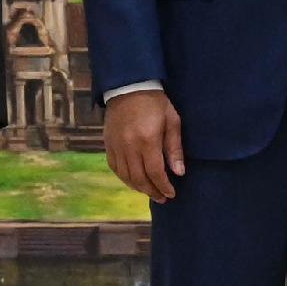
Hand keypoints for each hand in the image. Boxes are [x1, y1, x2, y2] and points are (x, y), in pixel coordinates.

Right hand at [100, 85, 184, 202]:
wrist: (128, 86)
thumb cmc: (155, 102)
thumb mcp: (172, 120)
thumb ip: (174, 148)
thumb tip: (178, 173)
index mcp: (147, 140)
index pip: (155, 172)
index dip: (163, 186)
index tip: (171, 194)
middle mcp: (129, 146)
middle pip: (139, 178)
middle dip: (152, 191)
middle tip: (162, 198)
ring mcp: (116, 146)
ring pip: (126, 176)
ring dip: (138, 188)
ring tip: (150, 191)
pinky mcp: (108, 144)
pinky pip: (115, 167)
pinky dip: (124, 178)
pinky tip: (133, 181)